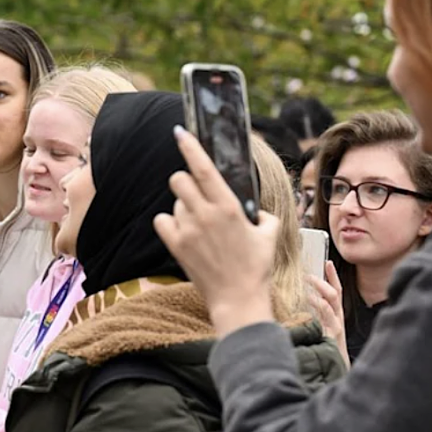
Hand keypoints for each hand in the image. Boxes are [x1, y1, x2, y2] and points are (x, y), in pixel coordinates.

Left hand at [153, 126, 278, 335]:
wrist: (238, 299)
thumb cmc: (256, 267)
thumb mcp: (269, 234)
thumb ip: (261, 214)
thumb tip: (255, 210)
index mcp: (228, 207)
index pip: (204, 169)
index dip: (191, 147)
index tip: (181, 132)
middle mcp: (204, 216)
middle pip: (179, 180)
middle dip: (186, 180)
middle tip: (197, 193)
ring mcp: (187, 231)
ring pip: (174, 202)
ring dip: (184, 206)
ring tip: (201, 225)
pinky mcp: (176, 246)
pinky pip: (162, 221)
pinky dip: (170, 223)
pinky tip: (184, 232)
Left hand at [307, 260, 349, 366]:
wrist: (335, 370)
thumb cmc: (324, 350)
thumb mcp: (317, 330)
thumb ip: (310, 318)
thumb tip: (293, 305)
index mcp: (334, 315)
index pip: (336, 291)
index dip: (333, 276)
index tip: (327, 262)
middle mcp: (337, 318)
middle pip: (335, 293)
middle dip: (325, 279)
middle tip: (309, 273)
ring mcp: (336, 326)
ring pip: (332, 301)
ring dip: (320, 288)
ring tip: (307, 281)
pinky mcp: (333, 334)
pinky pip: (327, 316)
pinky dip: (318, 305)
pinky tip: (308, 298)